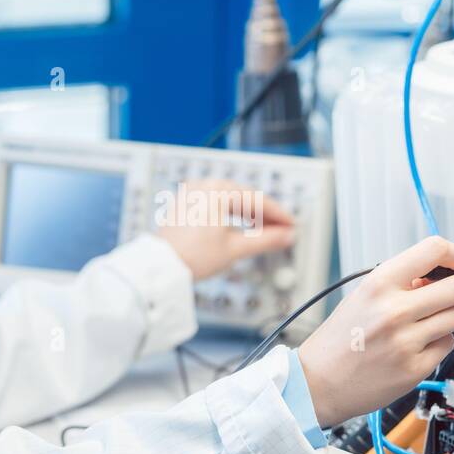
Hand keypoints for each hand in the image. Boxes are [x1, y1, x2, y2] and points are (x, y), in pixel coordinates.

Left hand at [155, 180, 294, 280]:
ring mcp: (193, 193)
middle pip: (246, 198)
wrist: (161, 268)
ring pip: (232, 200)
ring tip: (265, 232)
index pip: (258, 200)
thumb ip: (266, 240)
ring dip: (250, 215)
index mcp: (217, 190)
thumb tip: (286, 236)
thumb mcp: (235, 248)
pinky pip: (217, 204)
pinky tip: (242, 227)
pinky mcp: (186, 203)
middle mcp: (204, 185)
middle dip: (265, 215)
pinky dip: (232, 214)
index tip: (292, 225)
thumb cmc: (190, 256)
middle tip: (282, 230)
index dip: (279, 215)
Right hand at [297, 237, 453, 427]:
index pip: (434, 250)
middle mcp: (394, 310)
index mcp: (378, 284)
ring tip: (431, 321)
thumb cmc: (339, 339)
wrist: (318, 382)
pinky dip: (438, 343)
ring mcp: (406, 341)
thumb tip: (440, 276)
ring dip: (453, 316)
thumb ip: (400, 283)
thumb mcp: (362, 296)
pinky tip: (417, 345)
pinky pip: (447, 345)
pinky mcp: (415, 368)